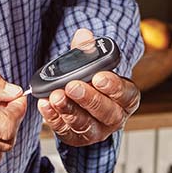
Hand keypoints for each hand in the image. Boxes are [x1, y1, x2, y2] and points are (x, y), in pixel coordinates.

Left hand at [37, 28, 140, 146]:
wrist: (79, 100)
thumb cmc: (90, 79)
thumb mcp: (91, 62)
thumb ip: (87, 49)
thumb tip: (83, 34)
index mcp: (125, 97)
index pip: (126, 94)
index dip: (113, 86)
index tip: (98, 76)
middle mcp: (114, 117)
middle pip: (107, 112)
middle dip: (89, 98)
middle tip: (73, 86)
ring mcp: (96, 130)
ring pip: (86, 125)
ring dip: (69, 110)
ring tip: (55, 96)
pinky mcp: (76, 138)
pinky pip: (66, 132)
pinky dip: (54, 118)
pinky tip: (45, 105)